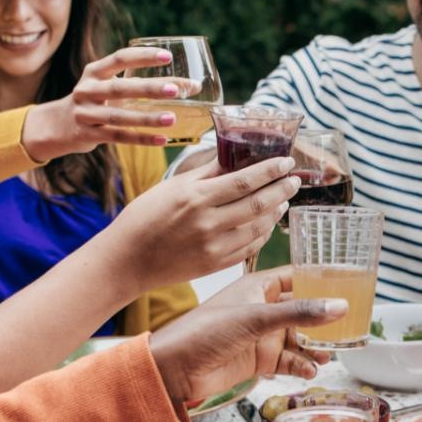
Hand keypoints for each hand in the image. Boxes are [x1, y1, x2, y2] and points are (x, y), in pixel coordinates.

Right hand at [21, 45, 201, 160]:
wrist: (58, 125)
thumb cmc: (97, 101)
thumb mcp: (110, 87)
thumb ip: (143, 85)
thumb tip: (191, 86)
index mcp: (94, 72)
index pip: (119, 58)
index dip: (142, 57)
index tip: (167, 56)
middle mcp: (87, 90)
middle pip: (119, 88)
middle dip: (148, 88)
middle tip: (174, 90)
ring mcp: (85, 113)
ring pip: (119, 117)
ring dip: (147, 118)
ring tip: (172, 118)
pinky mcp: (88, 135)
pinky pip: (118, 137)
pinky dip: (141, 138)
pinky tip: (163, 139)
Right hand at [108, 157, 299, 291]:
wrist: (127, 260)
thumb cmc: (145, 217)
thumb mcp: (173, 187)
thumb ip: (207, 173)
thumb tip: (235, 156)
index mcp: (196, 198)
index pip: (244, 181)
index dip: (270, 170)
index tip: (287, 161)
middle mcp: (207, 223)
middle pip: (257, 204)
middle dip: (282, 190)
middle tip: (294, 179)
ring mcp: (213, 247)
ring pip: (258, 227)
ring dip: (275, 212)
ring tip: (283, 199)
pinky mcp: (215, 265)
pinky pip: (249, 248)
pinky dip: (263, 234)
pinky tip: (267, 223)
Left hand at [148, 269, 343, 404]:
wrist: (175, 369)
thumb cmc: (205, 331)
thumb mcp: (256, 318)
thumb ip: (299, 313)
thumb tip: (339, 306)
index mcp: (258, 286)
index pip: (298, 277)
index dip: (322, 280)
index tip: (350, 284)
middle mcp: (263, 308)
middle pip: (304, 310)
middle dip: (325, 320)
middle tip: (350, 326)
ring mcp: (262, 335)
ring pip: (300, 338)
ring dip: (316, 346)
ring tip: (331, 354)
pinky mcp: (259, 359)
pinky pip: (290, 361)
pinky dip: (302, 366)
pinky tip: (310, 371)